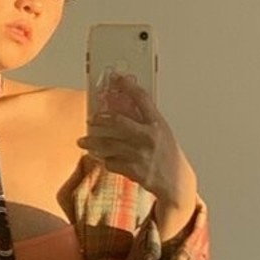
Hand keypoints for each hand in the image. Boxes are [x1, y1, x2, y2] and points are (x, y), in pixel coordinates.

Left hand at [79, 72, 197, 229]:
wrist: (176, 182)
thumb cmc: (168, 155)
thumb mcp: (162, 133)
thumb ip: (145, 120)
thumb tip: (122, 106)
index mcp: (157, 124)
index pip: (142, 98)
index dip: (127, 85)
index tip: (116, 77)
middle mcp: (149, 136)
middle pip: (117, 121)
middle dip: (100, 119)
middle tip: (91, 119)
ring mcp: (141, 154)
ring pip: (108, 144)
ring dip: (92, 143)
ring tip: (83, 142)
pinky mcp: (134, 170)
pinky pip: (111, 162)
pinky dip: (105, 160)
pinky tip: (102, 158)